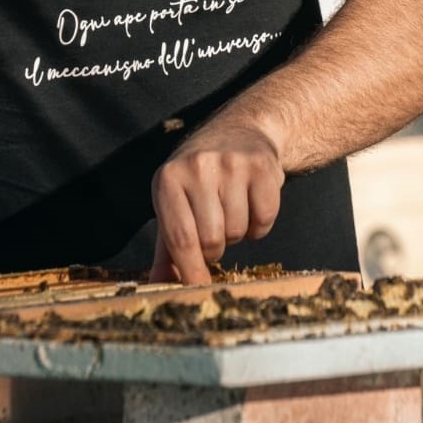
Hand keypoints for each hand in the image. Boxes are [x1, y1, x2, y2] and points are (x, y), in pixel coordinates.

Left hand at [149, 121, 284, 283]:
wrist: (240, 130)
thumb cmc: (200, 178)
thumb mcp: (175, 204)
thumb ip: (167, 250)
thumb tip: (157, 290)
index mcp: (167, 178)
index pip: (180, 238)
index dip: (190, 271)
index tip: (199, 292)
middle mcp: (196, 166)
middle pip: (211, 241)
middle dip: (215, 248)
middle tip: (215, 229)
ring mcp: (231, 163)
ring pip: (238, 231)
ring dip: (238, 233)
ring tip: (231, 208)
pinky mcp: (261, 166)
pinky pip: (264, 219)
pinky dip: (260, 224)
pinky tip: (251, 202)